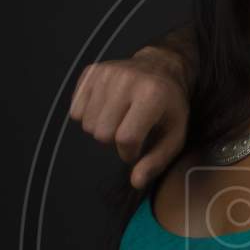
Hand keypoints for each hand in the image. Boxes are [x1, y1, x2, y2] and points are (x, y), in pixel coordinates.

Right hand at [69, 48, 189, 189]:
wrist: (161, 67)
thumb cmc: (169, 107)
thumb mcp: (174, 135)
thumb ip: (157, 161)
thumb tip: (136, 182)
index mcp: (151, 95)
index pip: (125, 138)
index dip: (129, 153)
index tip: (137, 149)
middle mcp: (126, 81)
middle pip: (102, 133)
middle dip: (114, 140)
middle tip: (128, 130)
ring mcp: (106, 74)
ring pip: (87, 123)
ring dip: (101, 128)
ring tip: (119, 118)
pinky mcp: (91, 72)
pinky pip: (75, 110)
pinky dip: (88, 116)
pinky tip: (106, 109)